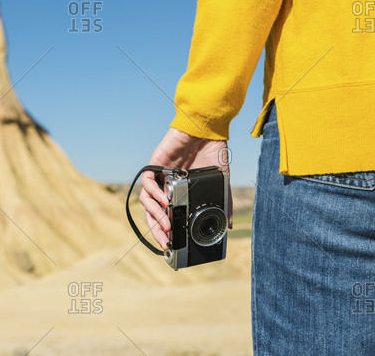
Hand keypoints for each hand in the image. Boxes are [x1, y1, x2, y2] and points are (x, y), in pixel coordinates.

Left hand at [138, 127, 232, 249]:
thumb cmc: (213, 152)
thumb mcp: (220, 182)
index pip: (166, 215)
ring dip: (155, 215)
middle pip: (152, 213)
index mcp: (178, 192)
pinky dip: (154, 194)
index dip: (165, 231)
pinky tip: (164, 201)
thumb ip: (222, 202)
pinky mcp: (155, 164)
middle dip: (157, 230)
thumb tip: (228, 225)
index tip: (170, 245)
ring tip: (167, 225)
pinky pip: (147, 183)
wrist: (208, 129)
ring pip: (146, 201)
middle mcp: (166, 186)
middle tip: (166, 242)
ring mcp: (159, 176)